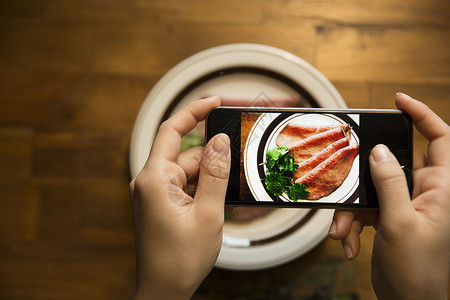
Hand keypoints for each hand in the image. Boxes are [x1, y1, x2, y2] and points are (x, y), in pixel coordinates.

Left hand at [129, 97, 230, 298]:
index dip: (193, 112)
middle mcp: (151, 182)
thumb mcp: (208, 214)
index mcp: (154, 179)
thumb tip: (222, 141)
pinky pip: (186, 185)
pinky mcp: (162, 202)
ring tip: (223, 200)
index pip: (171, 131)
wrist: (163, 290)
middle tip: (237, 165)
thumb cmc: (180, 259)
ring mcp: (155, 193)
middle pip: (186, 154)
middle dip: (212, 159)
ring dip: (210, 179)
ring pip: (189, 171)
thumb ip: (216, 174)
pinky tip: (216, 204)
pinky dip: (203, 189)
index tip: (215, 101)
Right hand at [328, 93, 449, 299]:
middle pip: (394, 165)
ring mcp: (406, 204)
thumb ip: (390, 183)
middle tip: (347, 179)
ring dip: (353, 209)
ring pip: (373, 189)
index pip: (441, 139)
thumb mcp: (399, 222)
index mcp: (441, 188)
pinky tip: (348, 244)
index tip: (399, 101)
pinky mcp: (390, 217)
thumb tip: (381, 151)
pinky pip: (366, 208)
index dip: (423, 115)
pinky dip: (353, 224)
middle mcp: (425, 192)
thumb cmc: (417, 269)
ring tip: (343, 231)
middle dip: (365, 177)